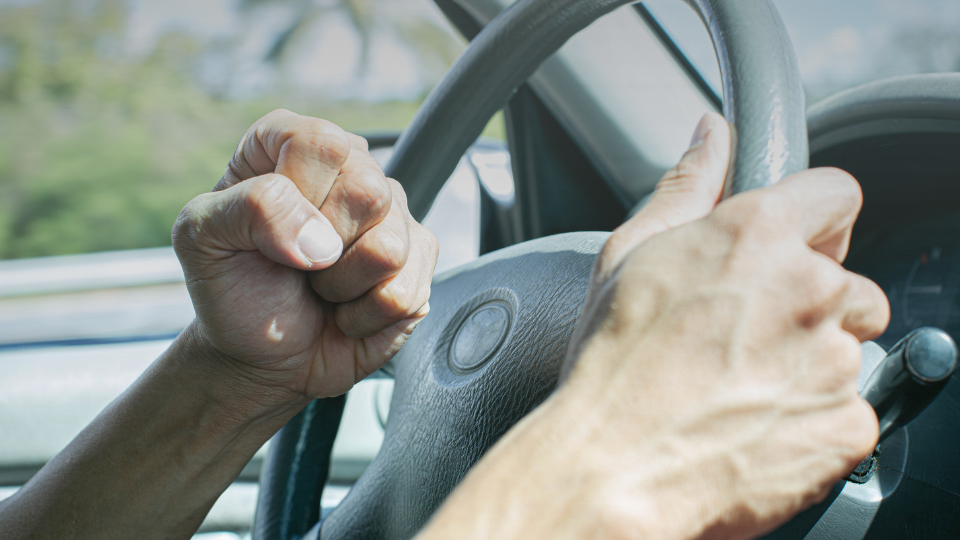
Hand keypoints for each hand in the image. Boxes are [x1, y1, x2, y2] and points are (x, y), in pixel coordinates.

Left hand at [173, 109, 437, 402]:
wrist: (262, 355)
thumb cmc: (233, 288)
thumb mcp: (202, 239)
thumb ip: (248, 208)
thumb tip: (321, 240)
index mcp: (291, 144)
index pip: (322, 143)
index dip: (300, 193)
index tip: (268, 231)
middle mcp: (350, 168)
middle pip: (368, 191)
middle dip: (323, 249)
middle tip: (297, 265)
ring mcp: (392, 214)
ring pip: (390, 248)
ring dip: (343, 287)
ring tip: (322, 287)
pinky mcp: (419, 260)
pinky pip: (407, 291)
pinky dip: (366, 316)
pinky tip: (347, 309)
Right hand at [418, 116, 888, 539]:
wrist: (612, 467)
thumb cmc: (611, 366)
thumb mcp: (630, 256)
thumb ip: (686, 185)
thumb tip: (710, 134)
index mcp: (757, 236)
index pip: (837, 194)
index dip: (814, 220)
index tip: (794, 247)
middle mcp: (809, 289)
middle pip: (848, 280)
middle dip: (810, 302)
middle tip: (744, 334)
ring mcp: (834, 360)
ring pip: (849, 347)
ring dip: (811, 361)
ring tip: (741, 385)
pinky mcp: (848, 423)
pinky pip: (850, 409)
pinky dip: (813, 417)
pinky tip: (755, 423)